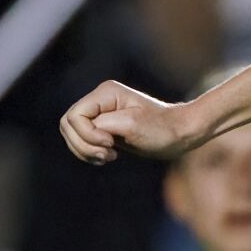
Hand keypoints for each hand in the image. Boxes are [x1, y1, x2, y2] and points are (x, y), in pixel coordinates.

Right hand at [59, 80, 198, 163]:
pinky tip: (108, 157)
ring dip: (85, 151)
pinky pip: (82, 142)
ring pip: (72, 135)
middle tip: (107, 154)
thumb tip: (84, 127)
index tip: (109, 143)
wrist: (182, 134)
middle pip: (68, 126)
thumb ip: (102, 124)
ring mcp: (101, 115)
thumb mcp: (132, 125)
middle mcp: (100, 101)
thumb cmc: (162, 128)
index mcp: (105, 94)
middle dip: (83, 145)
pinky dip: (90, 153)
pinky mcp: (104, 128)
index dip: (86, 134)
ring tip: (108, 157)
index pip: (74, 117)